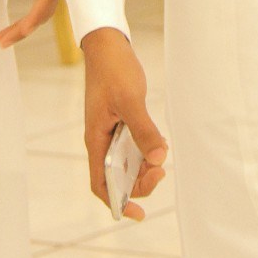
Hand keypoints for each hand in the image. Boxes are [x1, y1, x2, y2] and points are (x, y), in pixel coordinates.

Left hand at [0, 0, 61, 45]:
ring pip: (47, 8)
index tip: (16, 32)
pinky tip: (20, 24)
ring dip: (28, 24)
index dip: (33, 19)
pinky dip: (34, 15)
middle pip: (46, 10)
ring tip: (4, 36)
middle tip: (0, 41)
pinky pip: (47, 1)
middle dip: (24, 29)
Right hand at [82, 28, 167, 221]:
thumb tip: (159, 158)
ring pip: (127, 162)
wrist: (108, 45)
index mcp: (95, 139)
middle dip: (140, 182)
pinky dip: (146, 150)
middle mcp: (100, 140)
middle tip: (161, 171)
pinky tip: (159, 144)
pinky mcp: (120, 122)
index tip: (138, 213)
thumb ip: (144, 130)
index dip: (117, 202)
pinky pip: (132, 146)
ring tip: (162, 156)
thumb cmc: (114, 70)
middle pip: (117, 177)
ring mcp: (110, 132)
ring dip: (144, 167)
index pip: (101, 184)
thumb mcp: (131, 100)